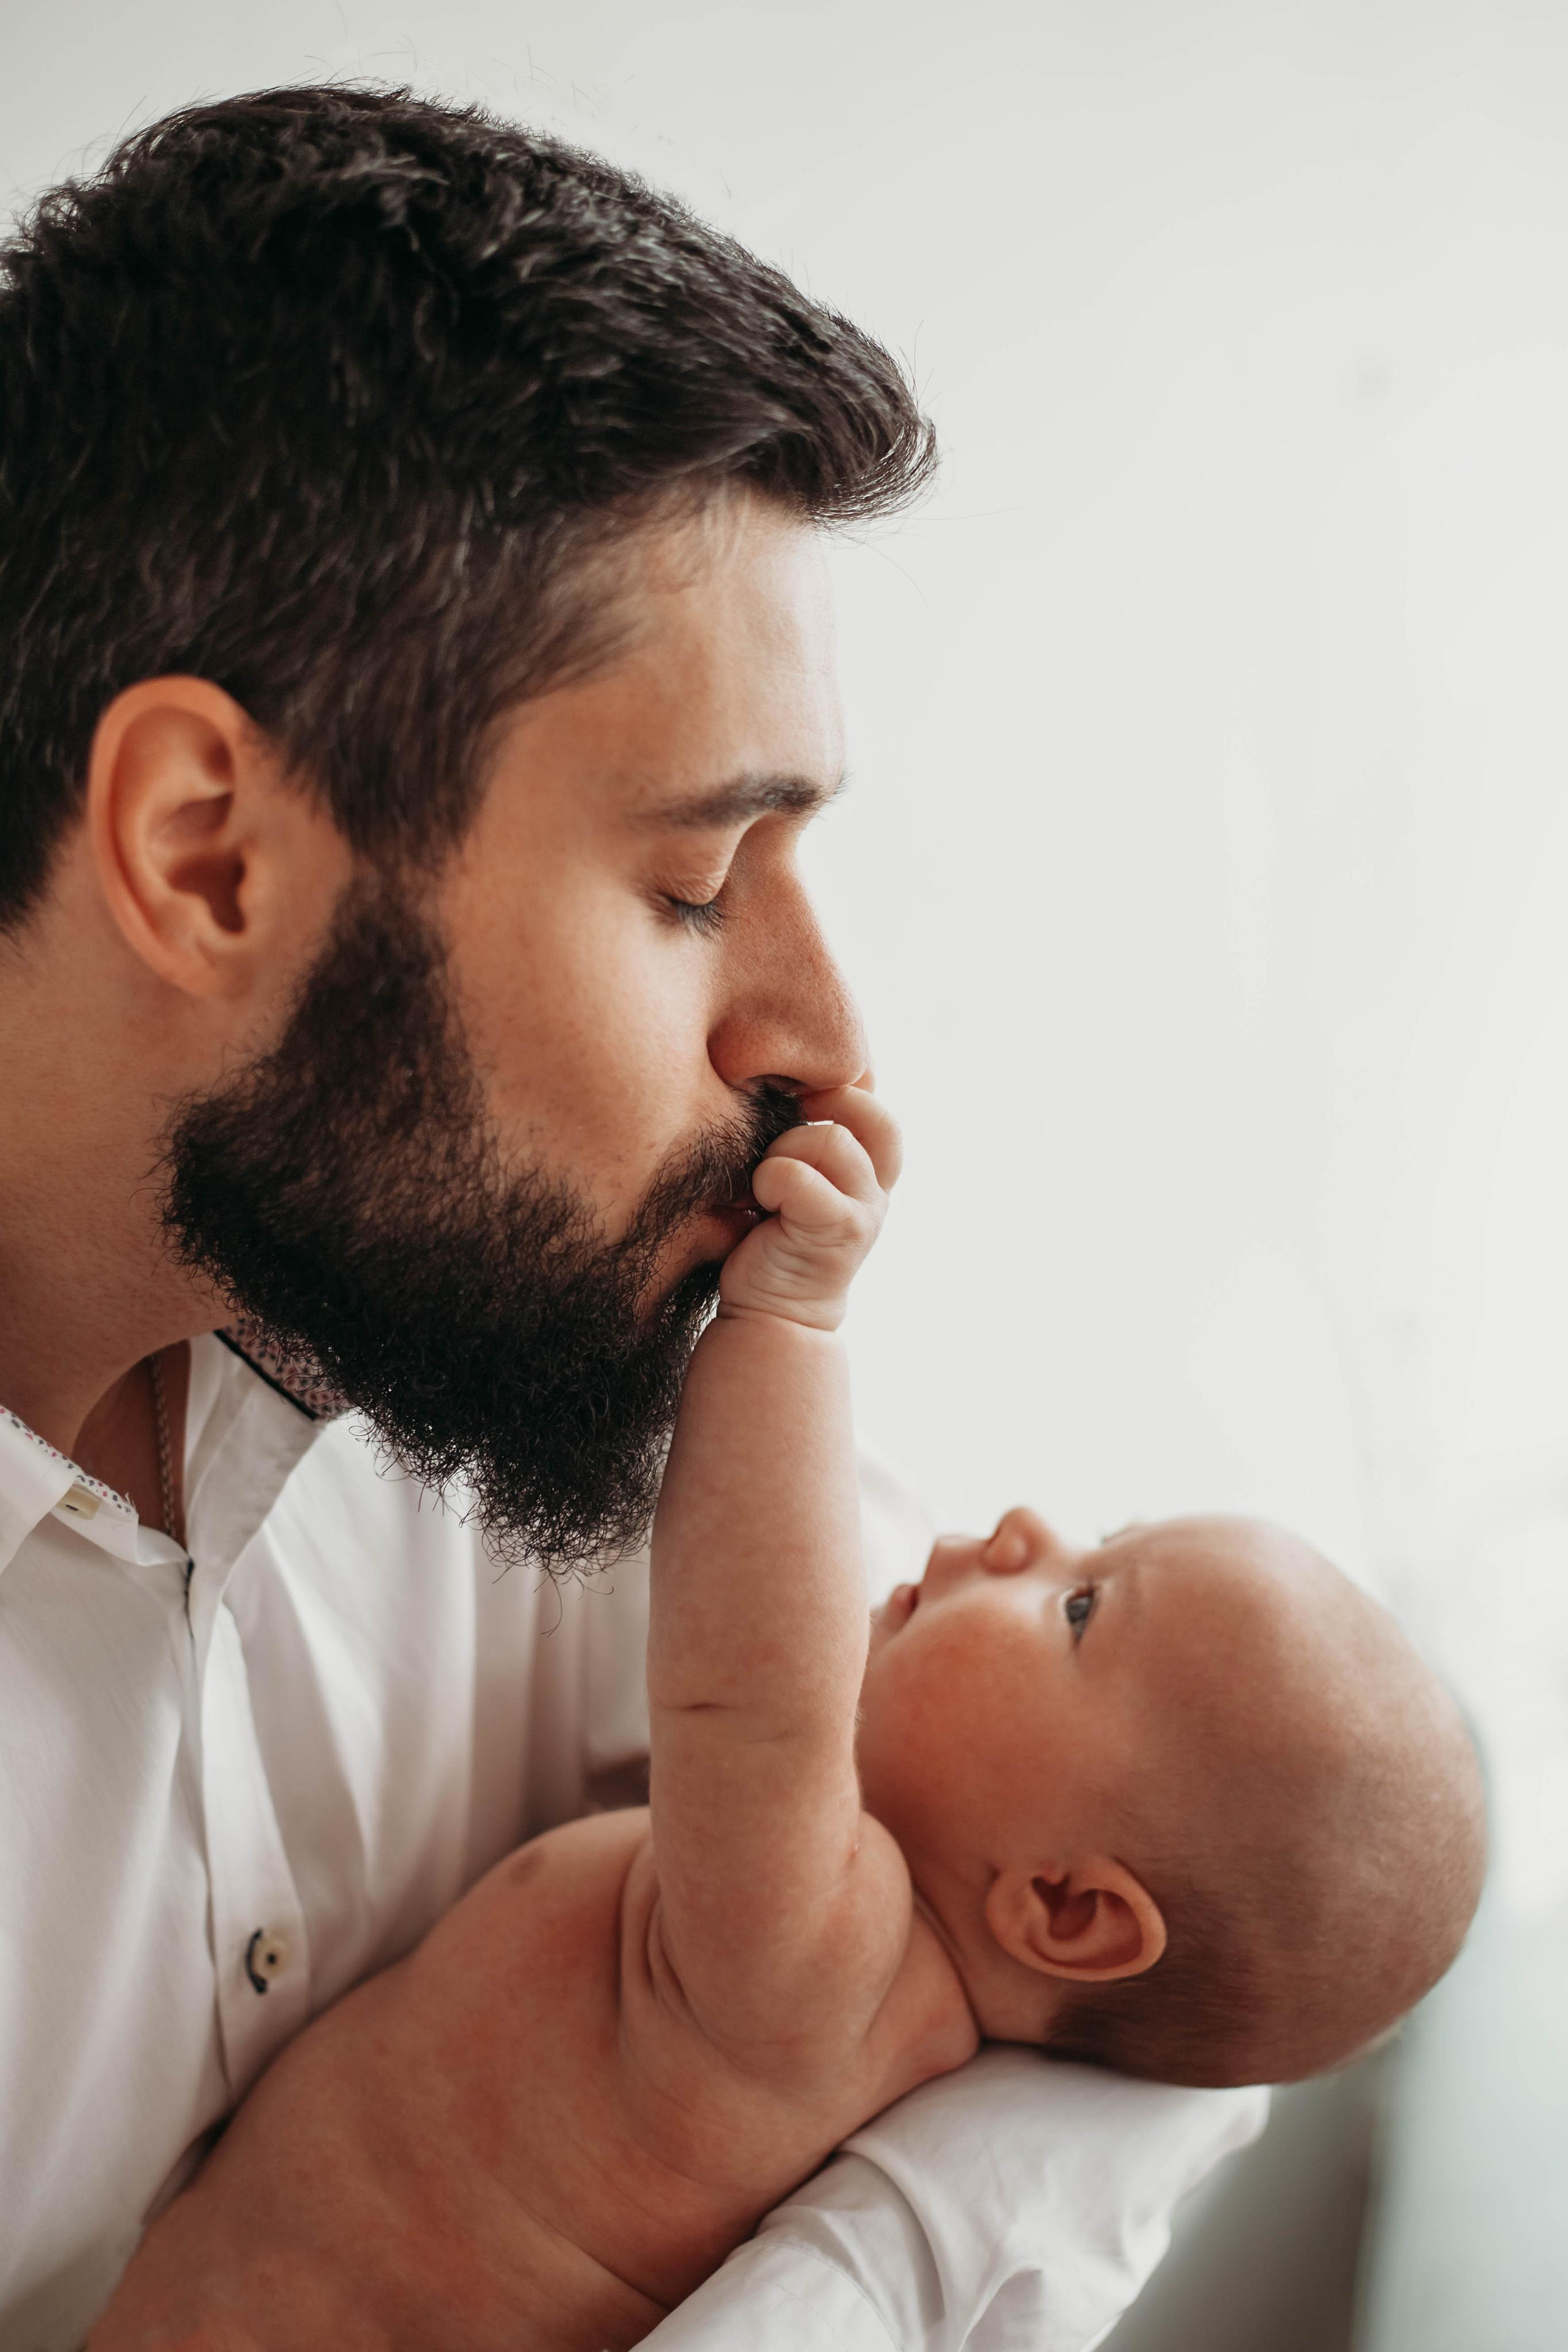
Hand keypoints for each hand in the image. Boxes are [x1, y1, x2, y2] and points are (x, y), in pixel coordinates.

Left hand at [718, 1084, 900, 1330]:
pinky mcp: (840, 1230)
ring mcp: (865, 1210)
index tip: (795, 1104)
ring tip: (765, 1185)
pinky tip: (759, 1206)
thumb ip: (802, 1143)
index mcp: (869, 1173)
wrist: (772, 1314)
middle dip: (817, 1109)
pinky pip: (797, 1176)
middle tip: (781, 1137)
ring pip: (829, 1137)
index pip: (876, 1106)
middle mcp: (877, 1189)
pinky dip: (769, 1181)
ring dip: (783, 1150)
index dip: (839, 1091)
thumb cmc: (769, 1240)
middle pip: (865, 1111)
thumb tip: (776, 1090)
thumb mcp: (794, 1180)